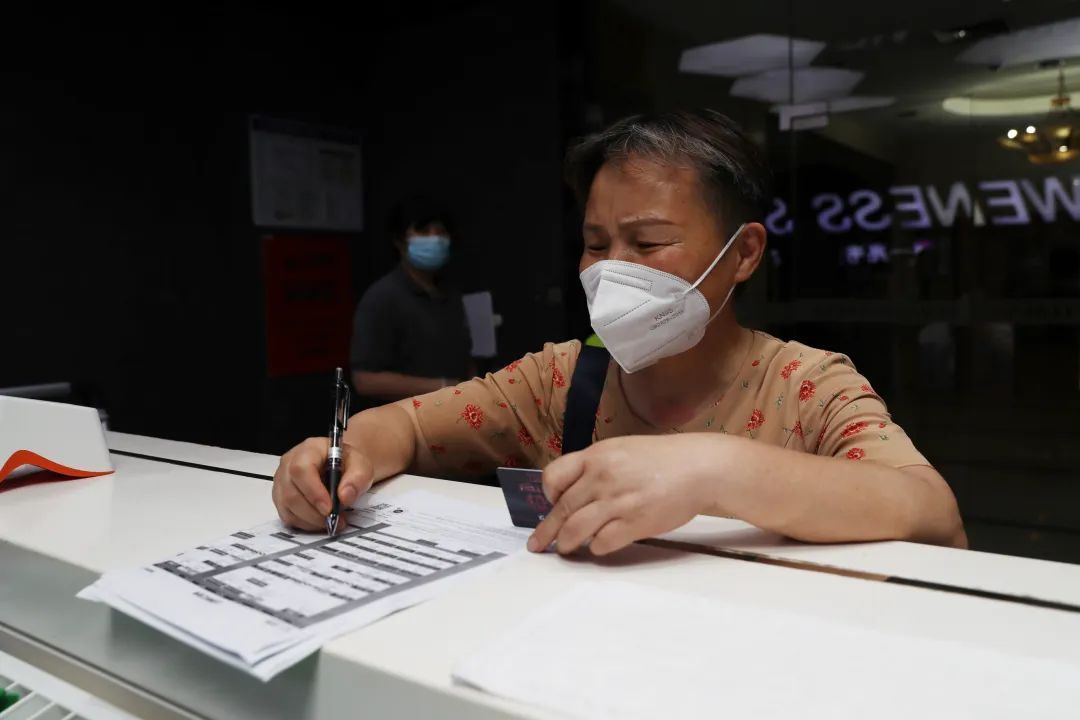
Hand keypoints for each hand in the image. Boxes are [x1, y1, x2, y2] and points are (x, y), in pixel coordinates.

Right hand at [272, 437, 374, 530]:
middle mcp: (289, 463)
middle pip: (290, 492)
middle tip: (335, 519)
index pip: (301, 469)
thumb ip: (357, 479)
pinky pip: (287, 516)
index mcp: (309, 449)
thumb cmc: (348, 464)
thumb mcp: (362, 465)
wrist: (342, 467)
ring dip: (310, 520)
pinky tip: (320, 522)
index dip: (313, 492)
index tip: (329, 508)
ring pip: (287, 506)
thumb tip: (344, 496)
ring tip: (332, 522)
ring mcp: (282, 480)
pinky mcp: (281, 497)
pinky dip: (305, 524)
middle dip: (313, 512)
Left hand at [526, 434, 719, 555]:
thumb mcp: (622, 449)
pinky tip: (598, 547)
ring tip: (564, 549)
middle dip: (546, 531)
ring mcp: (618, 501)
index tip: (549, 504)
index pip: (554, 476)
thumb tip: (575, 490)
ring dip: (566, 543)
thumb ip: (597, 467)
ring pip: (576, 529)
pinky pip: (603, 542)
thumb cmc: (663, 459)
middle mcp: (602, 478)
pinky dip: (596, 548)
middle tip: (537, 544)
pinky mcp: (635, 523)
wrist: (699, 467)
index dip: (548, 494)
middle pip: (562, 509)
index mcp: (597, 456)